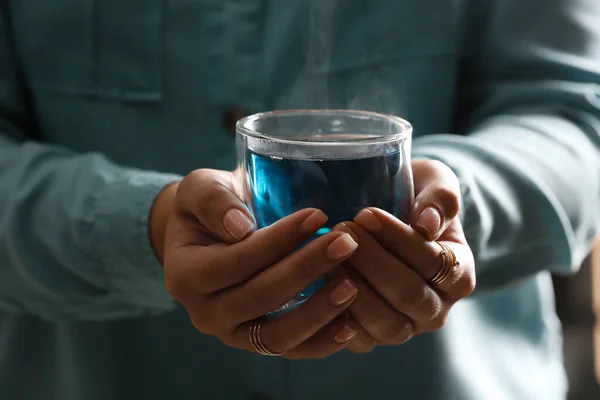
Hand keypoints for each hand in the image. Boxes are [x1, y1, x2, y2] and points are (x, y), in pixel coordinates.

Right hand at [150, 169, 361, 358]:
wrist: (216, 234)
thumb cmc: (212, 206)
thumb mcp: (200, 189)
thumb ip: (212, 201)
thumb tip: (240, 227)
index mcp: (185, 274)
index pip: (236, 261)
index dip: (277, 240)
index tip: (317, 215)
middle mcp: (205, 313)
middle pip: (260, 298)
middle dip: (306, 269)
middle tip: (345, 243)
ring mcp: (233, 334)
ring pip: (277, 336)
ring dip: (317, 312)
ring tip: (351, 285)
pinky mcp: (259, 344)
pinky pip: (292, 351)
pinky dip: (322, 342)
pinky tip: (351, 325)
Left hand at [331, 160, 475, 352]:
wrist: (388, 219)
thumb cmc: (411, 198)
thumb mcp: (432, 183)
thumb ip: (440, 196)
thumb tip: (428, 224)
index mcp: (459, 273)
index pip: (434, 262)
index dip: (398, 239)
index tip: (365, 214)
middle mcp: (437, 308)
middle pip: (409, 295)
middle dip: (371, 262)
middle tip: (341, 228)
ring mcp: (406, 327)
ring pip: (386, 324)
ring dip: (353, 289)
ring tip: (327, 255)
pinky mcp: (374, 338)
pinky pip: (359, 341)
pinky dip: (339, 316)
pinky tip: (320, 285)